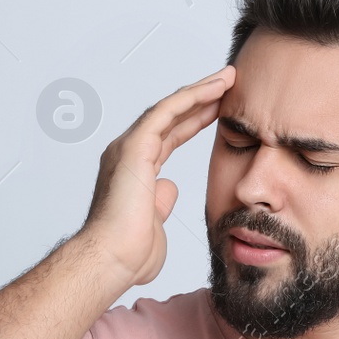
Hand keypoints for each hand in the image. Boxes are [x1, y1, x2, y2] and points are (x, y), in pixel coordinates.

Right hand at [78, 64, 235, 287]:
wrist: (112, 260)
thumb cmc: (129, 253)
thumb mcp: (155, 223)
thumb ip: (161, 203)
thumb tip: (169, 188)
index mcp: (134, 172)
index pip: (168, 137)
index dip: (193, 121)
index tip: (218, 110)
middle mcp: (128, 155)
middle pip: (169, 118)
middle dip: (199, 100)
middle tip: (226, 84)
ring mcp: (129, 148)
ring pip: (169, 109)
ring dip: (199, 91)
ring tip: (226, 78)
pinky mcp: (134, 147)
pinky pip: (167, 112)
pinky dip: (191, 97)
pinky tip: (214, 88)